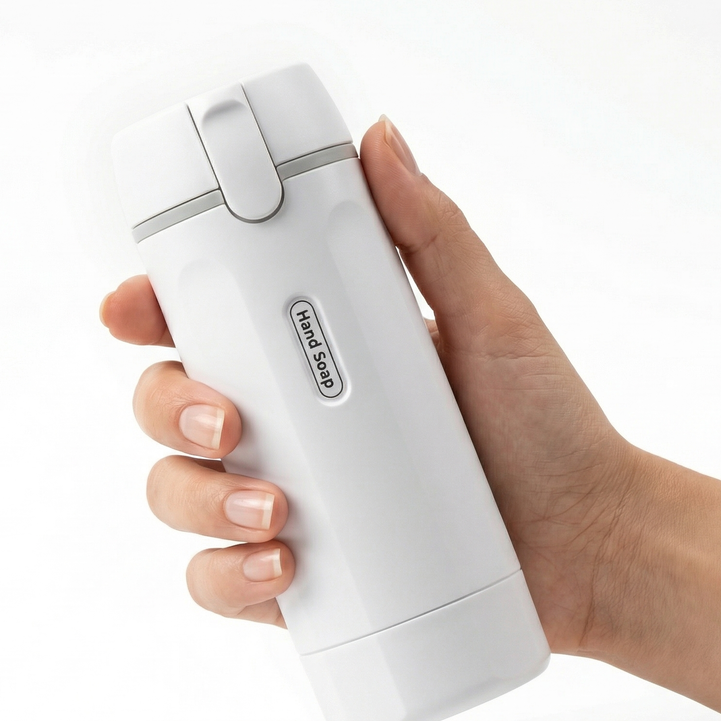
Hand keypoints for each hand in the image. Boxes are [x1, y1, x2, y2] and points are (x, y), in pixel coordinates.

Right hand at [100, 117, 638, 654]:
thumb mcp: (490, 318)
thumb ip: (432, 233)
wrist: (588, 540)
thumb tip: (379, 138)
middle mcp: (290, 429)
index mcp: (319, 359)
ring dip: (195, 501)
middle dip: (168, 411)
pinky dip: (227, 578)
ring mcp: (287, 504)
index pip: (207, 327)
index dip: (148, 314)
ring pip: (178, 496)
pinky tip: (277, 567)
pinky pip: (221, 581)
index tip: (131, 307)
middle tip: (229, 422)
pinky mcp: (302, 578)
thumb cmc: (546, 427)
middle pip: (168, 409)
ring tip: (275, 510)